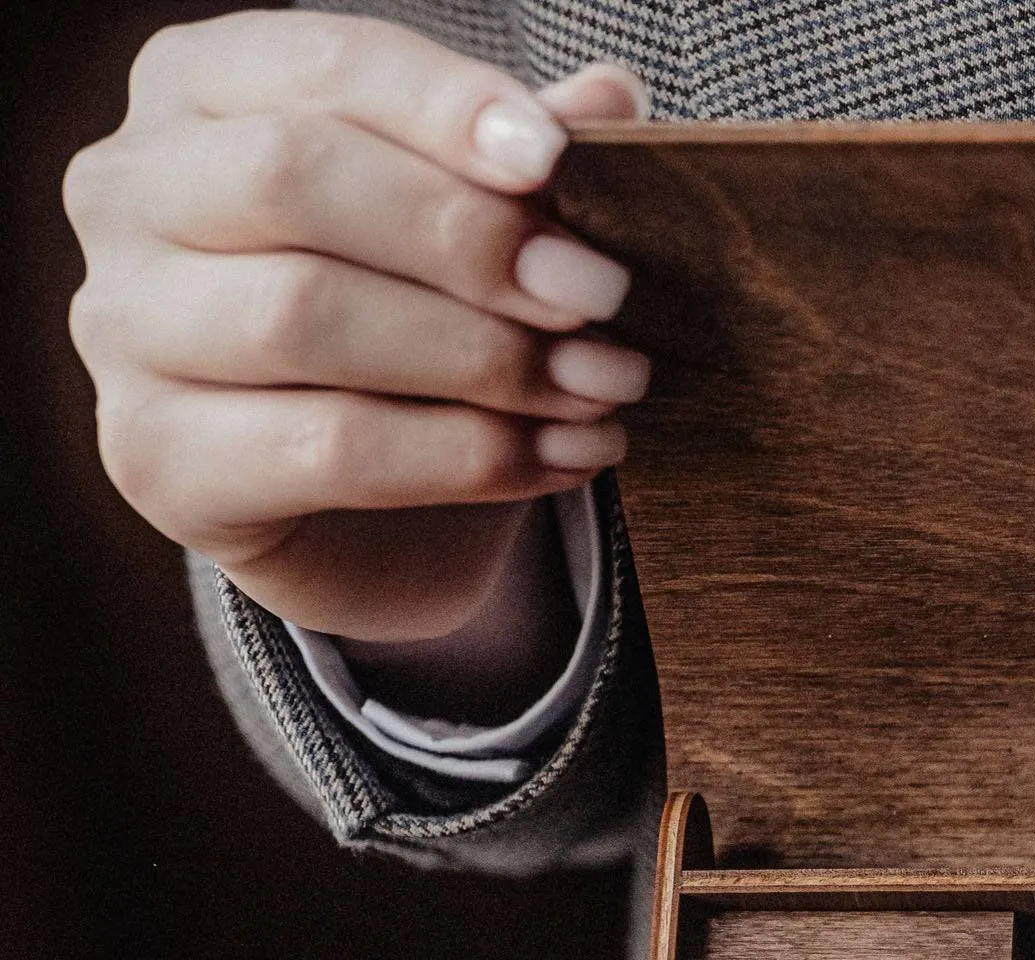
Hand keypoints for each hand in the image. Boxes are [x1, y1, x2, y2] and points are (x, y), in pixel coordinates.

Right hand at [63, 13, 649, 683]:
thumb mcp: (481, 228)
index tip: (555, 158)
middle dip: (469, 238)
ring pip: (301, 316)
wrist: (377, 518)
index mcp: (201, 89)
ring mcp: (122, 326)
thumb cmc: (421, 329)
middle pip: (293, 179)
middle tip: (603, 294)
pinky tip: (563, 456)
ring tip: (604, 385)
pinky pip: (327, 449)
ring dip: (482, 356)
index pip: (321, 65)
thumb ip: (527, 158)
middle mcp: (130, 191)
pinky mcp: (156, 458)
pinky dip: (467, 455)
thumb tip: (611, 100)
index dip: (442, 105)